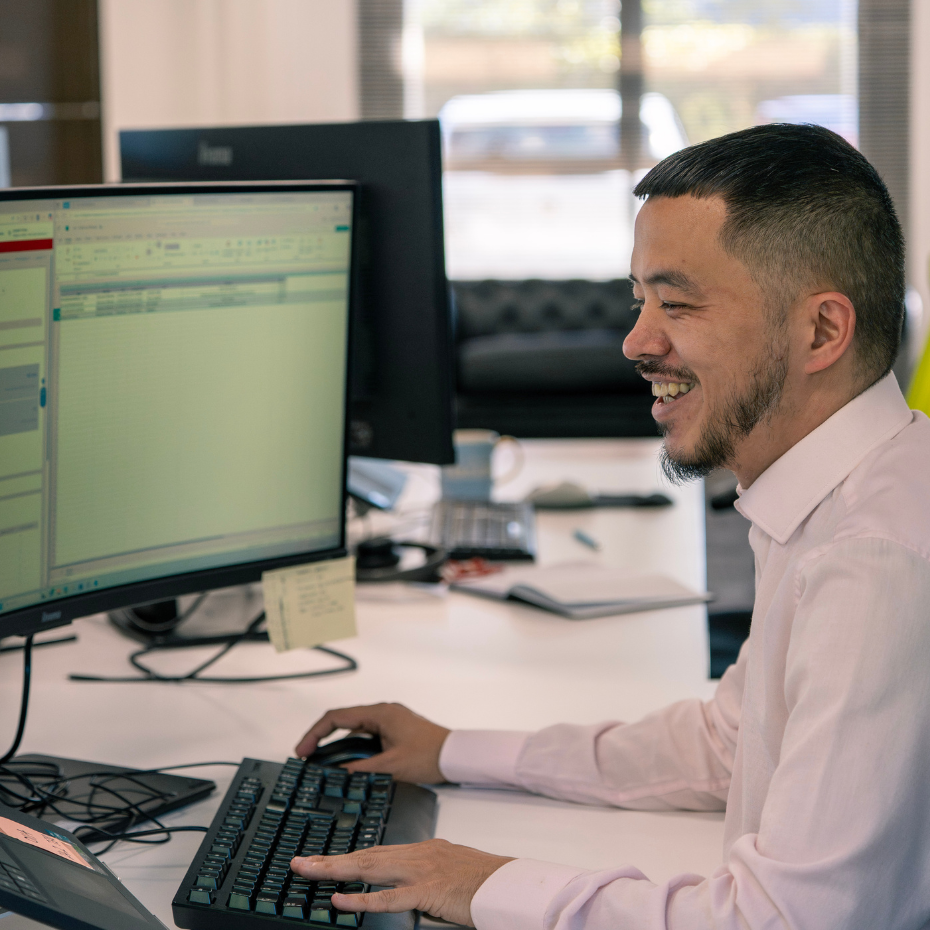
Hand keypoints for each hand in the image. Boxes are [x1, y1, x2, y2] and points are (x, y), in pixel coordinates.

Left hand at [291, 839, 512, 926]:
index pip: (376, 851)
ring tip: (307, 871)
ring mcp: (421, 871)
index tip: (323, 859)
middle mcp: (417, 854)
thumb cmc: (484, 882)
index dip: (347, 856)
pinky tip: (339, 899)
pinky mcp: (428, 892)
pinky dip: (361, 899)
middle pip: (364, 855)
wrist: (509, 883)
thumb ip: (425, 876)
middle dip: (329, 859)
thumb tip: (405, 889)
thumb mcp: (449, 871)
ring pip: (369, 868)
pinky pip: (389, 897)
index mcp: (422, 850)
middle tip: (300, 862)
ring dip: (334, 870)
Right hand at [295, 703, 450, 783]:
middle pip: (342, 722)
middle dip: (322, 740)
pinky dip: (354, 750)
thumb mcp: (391, 766)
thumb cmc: (430, 755)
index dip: (315, 734)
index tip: (302, 751)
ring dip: (339, 747)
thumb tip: (337, 775)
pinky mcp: (394, 731)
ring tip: (324, 767)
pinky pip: (367, 737)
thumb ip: (361, 769)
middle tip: (307, 759)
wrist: (456, 756)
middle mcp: (382, 713)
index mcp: (379, 713)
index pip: (336, 717)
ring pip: (355, 731)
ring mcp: (388, 721)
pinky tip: (348, 766)